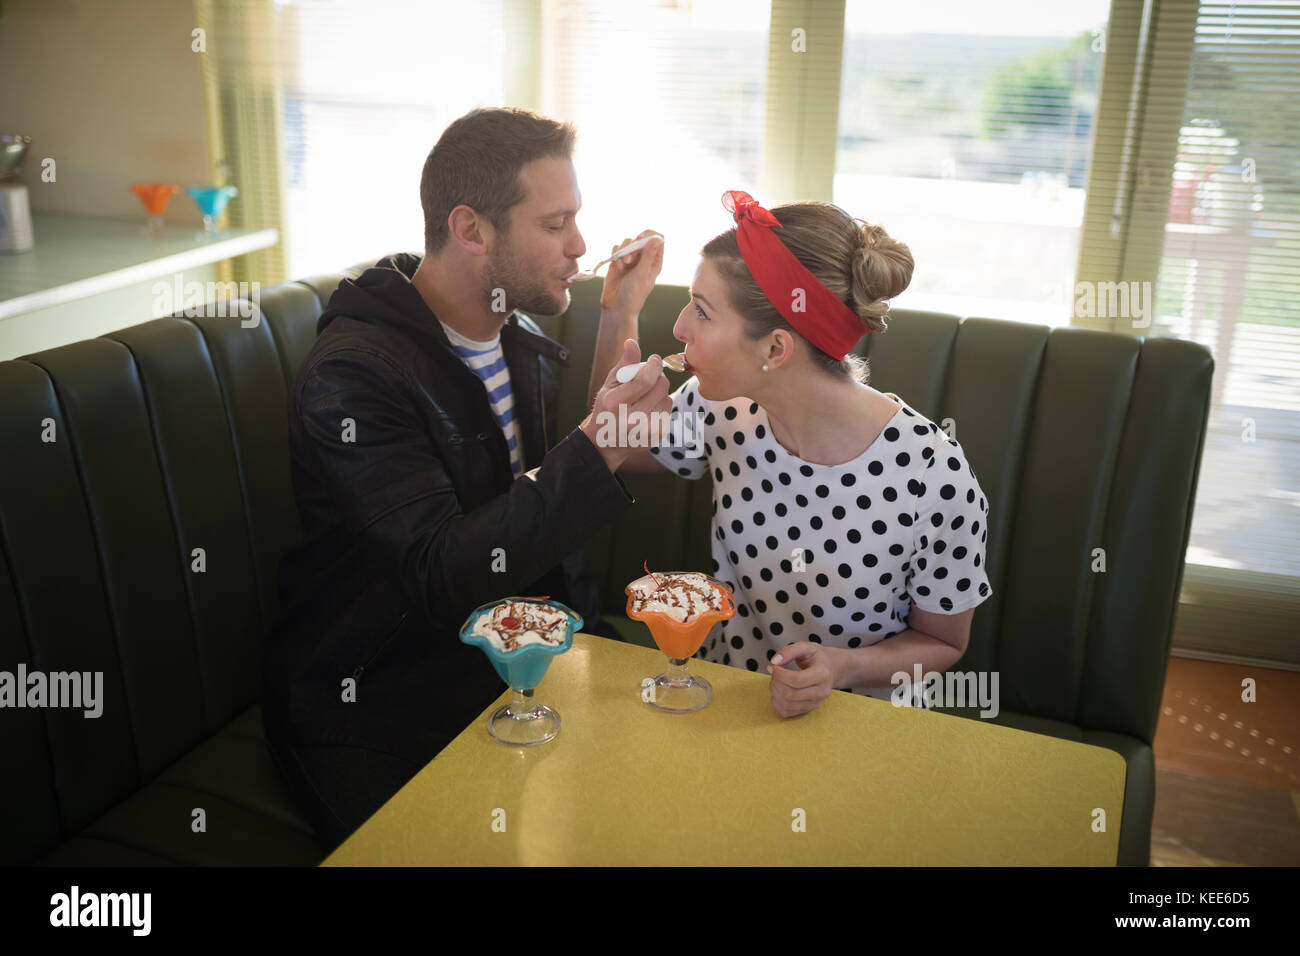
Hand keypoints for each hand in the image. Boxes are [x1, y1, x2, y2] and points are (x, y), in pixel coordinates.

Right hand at [579, 338, 671, 470]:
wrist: (605, 441)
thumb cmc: (607, 407)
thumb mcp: (610, 385)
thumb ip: (624, 364)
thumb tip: (632, 342)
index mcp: (615, 403)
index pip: (645, 380)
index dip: (654, 366)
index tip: (654, 360)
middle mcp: (630, 419)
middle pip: (660, 387)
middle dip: (657, 377)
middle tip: (648, 379)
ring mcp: (645, 430)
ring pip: (667, 398)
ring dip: (659, 393)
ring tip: (645, 397)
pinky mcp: (656, 436)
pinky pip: (668, 411)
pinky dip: (661, 406)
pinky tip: (649, 410)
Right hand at [599, 230, 662, 314]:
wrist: (616, 307)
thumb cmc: (633, 294)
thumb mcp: (642, 274)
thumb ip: (648, 255)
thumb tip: (657, 238)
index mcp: (655, 261)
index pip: (657, 239)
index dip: (649, 235)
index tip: (640, 239)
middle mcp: (643, 258)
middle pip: (641, 238)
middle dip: (634, 245)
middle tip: (630, 259)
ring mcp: (630, 259)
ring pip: (628, 242)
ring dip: (624, 250)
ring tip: (623, 264)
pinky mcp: (618, 261)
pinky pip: (616, 248)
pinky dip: (616, 254)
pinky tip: (616, 266)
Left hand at [767, 642, 838, 716]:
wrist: (831, 668)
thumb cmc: (818, 658)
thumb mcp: (805, 647)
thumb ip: (789, 651)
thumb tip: (774, 662)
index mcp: (822, 674)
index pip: (797, 680)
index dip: (780, 674)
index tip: (774, 667)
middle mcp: (821, 691)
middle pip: (790, 694)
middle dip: (776, 682)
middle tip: (774, 672)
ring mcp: (816, 703)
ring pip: (786, 705)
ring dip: (775, 692)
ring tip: (776, 681)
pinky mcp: (809, 710)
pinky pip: (786, 712)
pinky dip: (777, 702)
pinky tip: (778, 691)